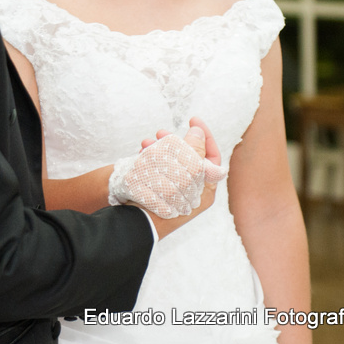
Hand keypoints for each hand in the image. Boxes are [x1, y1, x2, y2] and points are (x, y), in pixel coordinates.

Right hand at [108, 119, 225, 218]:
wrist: (131, 223)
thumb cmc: (160, 199)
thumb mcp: (181, 172)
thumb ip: (193, 151)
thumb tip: (199, 133)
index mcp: (205, 190)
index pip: (212, 158)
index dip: (205, 137)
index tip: (193, 120)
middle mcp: (192, 191)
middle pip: (190, 158)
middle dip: (175, 141)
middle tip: (161, 132)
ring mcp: (175, 191)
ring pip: (172, 161)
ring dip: (160, 148)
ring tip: (147, 142)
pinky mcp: (159, 190)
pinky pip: (159, 169)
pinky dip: (151, 157)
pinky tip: (141, 151)